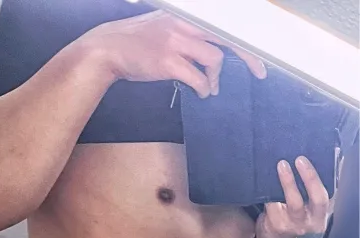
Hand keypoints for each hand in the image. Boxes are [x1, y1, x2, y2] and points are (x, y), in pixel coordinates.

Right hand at [81, 10, 266, 97]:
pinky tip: (202, 92)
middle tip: (259, 72)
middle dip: (249, 57)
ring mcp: (176, 41)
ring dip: (215, 79)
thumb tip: (212, 51)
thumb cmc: (137, 42)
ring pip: (214, 60)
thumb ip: (189, 34)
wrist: (109, 49)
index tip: (259, 53)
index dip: (245, 39)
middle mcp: (185, 23)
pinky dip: (204, 88)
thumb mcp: (166, 26)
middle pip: (228, 38)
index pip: (224, 24)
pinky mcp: (168, 61)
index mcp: (187, 14)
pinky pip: (197, 77)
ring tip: (210, 87)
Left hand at [256, 157, 329, 237]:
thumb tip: (316, 157)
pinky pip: (274, 204)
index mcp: (320, 215)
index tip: (305, 161)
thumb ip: (312, 188)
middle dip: (309, 178)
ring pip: (294, 202)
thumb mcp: (307, 206)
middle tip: (299, 160)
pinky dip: (270, 190)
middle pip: (316, 200)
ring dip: (288, 181)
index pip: (324, 196)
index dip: (315, 178)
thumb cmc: (293, 215)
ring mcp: (294, 226)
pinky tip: (267, 178)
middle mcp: (311, 223)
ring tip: (282, 165)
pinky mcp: (277, 226)